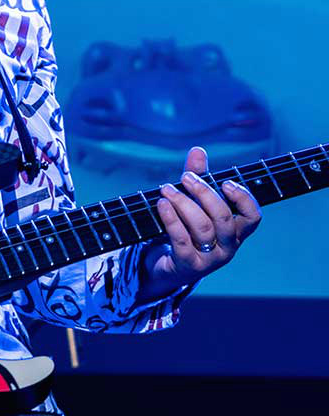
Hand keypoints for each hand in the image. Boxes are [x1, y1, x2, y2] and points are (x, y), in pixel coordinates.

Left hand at [141, 147, 261, 296]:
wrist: (165, 266)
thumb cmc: (184, 229)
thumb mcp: (191, 201)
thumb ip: (196, 177)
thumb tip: (198, 149)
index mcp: (234, 231)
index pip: (253, 217)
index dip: (244, 198)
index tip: (225, 182)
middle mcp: (227, 247)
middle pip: (223, 217)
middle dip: (204, 193)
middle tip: (185, 177)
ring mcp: (209, 260)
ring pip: (202, 227)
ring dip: (183, 203)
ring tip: (166, 189)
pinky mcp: (187, 266)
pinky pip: (182, 241)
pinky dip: (171, 219)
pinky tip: (161, 204)